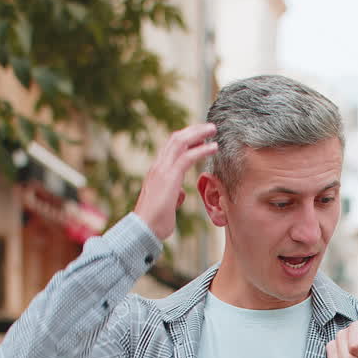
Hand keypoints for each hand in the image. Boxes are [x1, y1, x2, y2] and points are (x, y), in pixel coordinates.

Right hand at [134, 123, 217, 240]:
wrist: (143, 230)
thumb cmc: (155, 222)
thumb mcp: (167, 205)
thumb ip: (173, 195)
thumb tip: (180, 193)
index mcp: (157, 172)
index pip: (171, 148)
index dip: (186, 139)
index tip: (200, 136)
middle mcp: (158, 166)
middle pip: (176, 139)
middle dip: (194, 130)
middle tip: (209, 127)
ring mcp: (162, 170)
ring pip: (180, 142)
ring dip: (199, 134)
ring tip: (214, 130)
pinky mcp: (169, 177)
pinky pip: (187, 157)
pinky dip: (202, 150)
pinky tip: (214, 147)